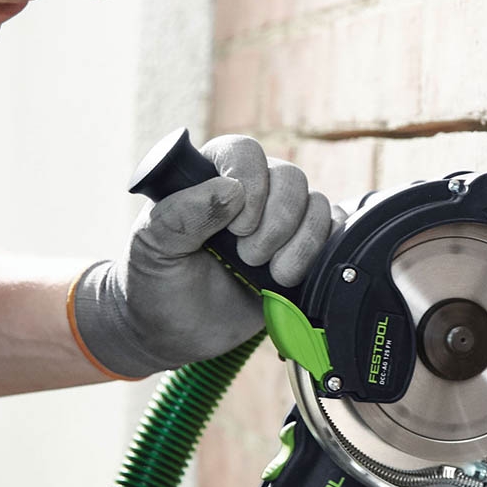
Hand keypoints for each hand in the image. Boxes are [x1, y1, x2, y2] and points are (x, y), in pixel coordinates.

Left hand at [71, 135, 331, 377]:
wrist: (177, 333)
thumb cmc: (157, 283)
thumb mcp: (153, 247)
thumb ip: (181, 215)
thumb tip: (233, 190)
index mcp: (211, 177)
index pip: (245, 153)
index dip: (251, 184)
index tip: (236, 228)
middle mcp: (253, 193)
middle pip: (291, 178)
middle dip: (277, 222)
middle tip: (248, 258)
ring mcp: (282, 222)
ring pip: (317, 205)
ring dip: (300, 243)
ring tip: (272, 275)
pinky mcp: (304, 250)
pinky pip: (333, 232)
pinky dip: (320, 252)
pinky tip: (292, 275)